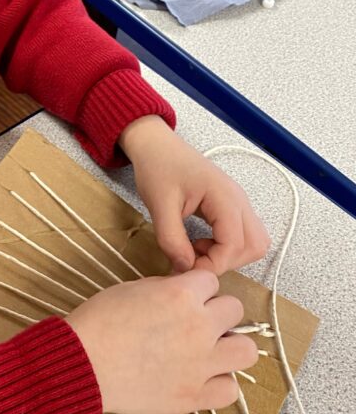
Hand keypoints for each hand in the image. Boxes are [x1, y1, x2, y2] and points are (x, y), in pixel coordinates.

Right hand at [66, 269, 257, 413]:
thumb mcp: (132, 289)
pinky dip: (218, 384)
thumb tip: (183, 294)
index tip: (184, 298)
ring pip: (247, 350)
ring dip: (230, 347)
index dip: (197, 289)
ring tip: (209, 351)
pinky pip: (230, 390)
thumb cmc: (98, 323)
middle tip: (195, 323)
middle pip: (235, 309)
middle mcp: (199, 327)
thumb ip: (166, 289)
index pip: (211, 280)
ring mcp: (201, 364)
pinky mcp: (194, 396)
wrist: (82, 364)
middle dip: (215, 312)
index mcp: (182, 295)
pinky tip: (200, 379)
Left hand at [118, 116, 269, 274]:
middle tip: (195, 260)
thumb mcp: (159, 205)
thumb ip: (172, 239)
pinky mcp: (231, 205)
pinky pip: (243, 234)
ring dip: (230, 255)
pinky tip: (200, 242)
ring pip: (254, 241)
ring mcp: (238, 202)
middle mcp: (239, 200)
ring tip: (197, 249)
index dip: (214, 264)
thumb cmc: (158, 167)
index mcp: (224, 197)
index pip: (236, 244)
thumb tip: (185, 268)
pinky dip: (227, 246)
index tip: (187, 268)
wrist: (157, 145)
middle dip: (227, 261)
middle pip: (255, 246)